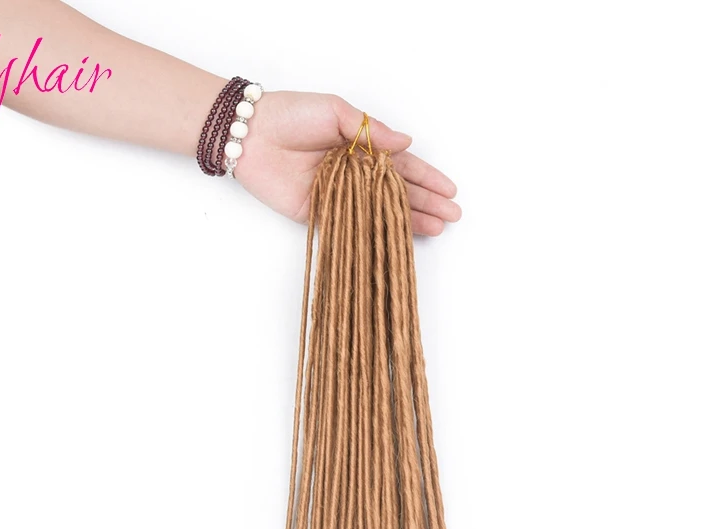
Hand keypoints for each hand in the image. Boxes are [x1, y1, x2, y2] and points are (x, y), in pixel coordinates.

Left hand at [233, 90, 461, 236]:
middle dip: (426, 203)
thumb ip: (370, 131)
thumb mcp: (336, 112)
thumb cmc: (292, 114)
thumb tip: (406, 144)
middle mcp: (354, 173)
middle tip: (452, 216)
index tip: (449, 191)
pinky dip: (373, 233)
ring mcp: (340, 196)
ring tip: (437, 229)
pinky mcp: (320, 214)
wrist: (252, 134)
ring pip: (380, 211)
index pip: (401, 165)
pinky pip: (352, 226)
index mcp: (360, 147)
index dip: (426, 177)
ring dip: (408, 221)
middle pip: (397, 192)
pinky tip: (396, 239)